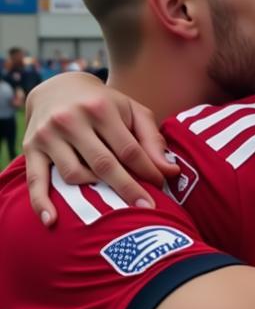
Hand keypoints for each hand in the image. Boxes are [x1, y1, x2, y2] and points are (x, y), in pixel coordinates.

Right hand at [22, 73, 177, 224]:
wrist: (58, 87)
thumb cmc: (105, 105)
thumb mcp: (132, 112)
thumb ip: (152, 140)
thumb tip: (170, 172)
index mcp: (100, 109)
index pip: (129, 149)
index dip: (148, 172)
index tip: (161, 188)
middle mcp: (71, 120)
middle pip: (103, 164)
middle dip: (128, 189)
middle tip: (146, 209)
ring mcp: (48, 135)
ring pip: (74, 175)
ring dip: (94, 191)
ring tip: (109, 197)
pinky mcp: (30, 148)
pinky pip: (35, 180)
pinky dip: (41, 202)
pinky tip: (53, 221)